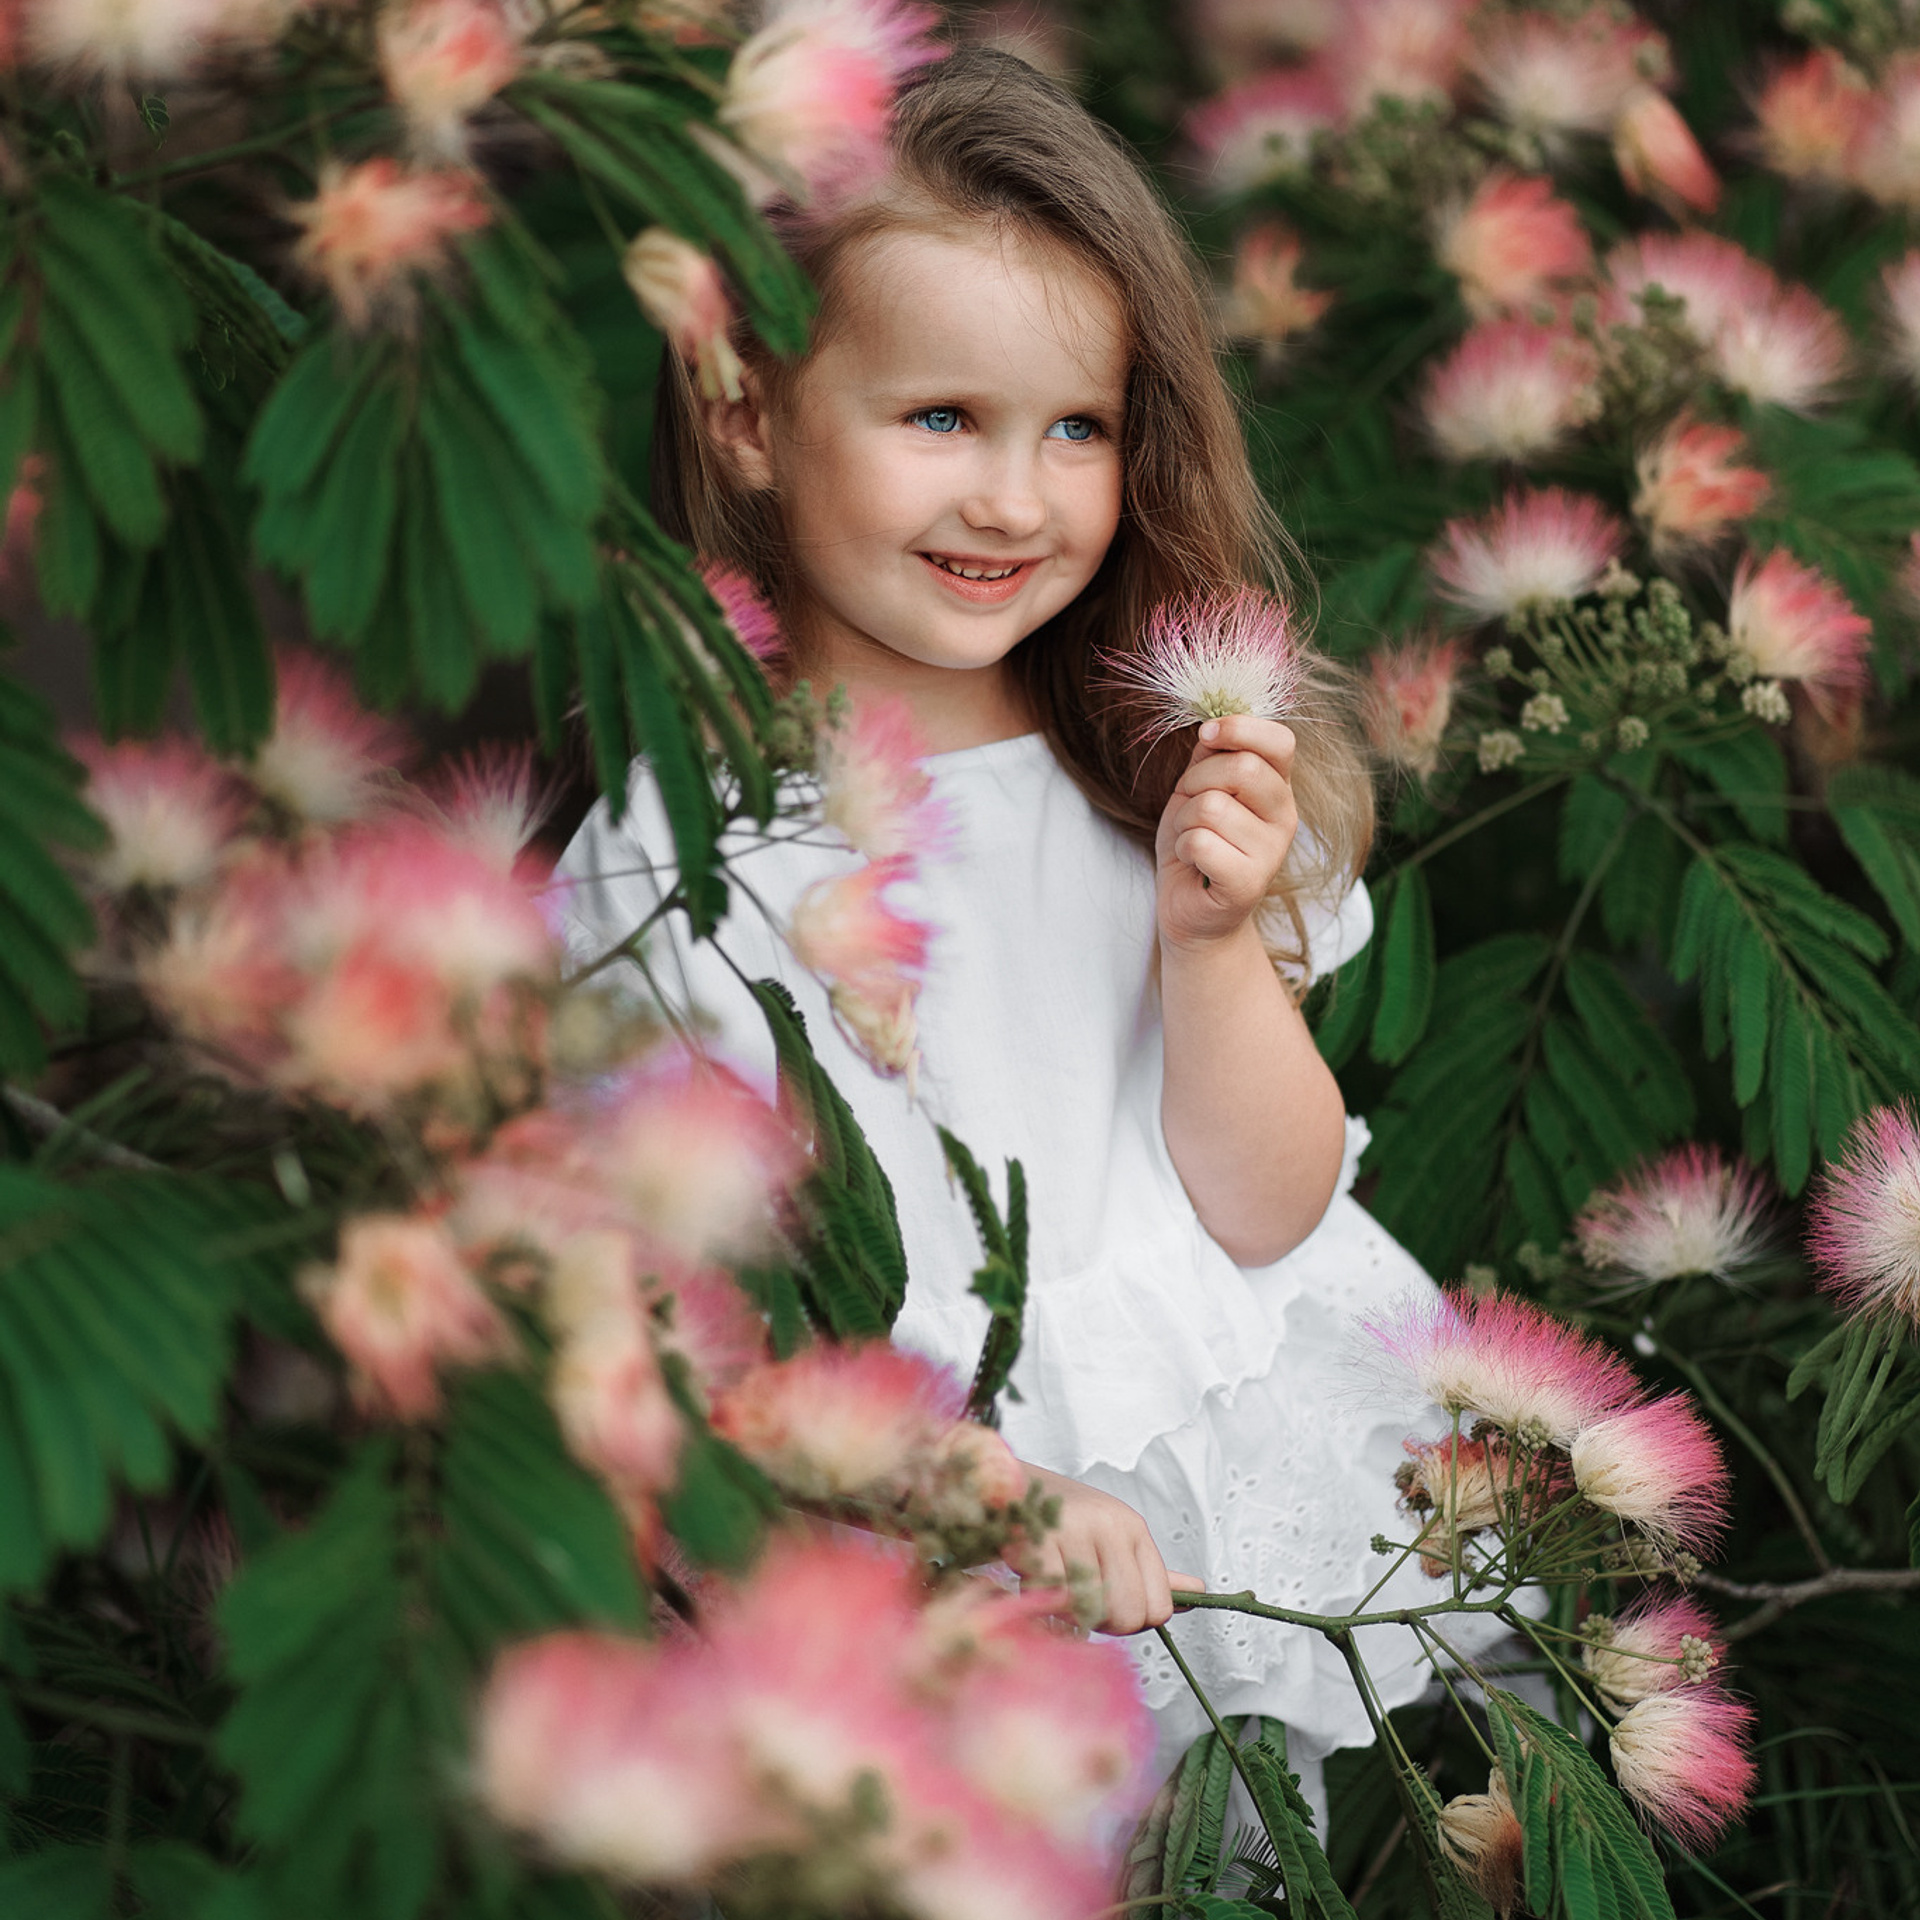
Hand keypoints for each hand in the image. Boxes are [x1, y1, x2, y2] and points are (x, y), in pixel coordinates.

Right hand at [1009, 1463, 1204, 1633]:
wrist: (1004, 1483)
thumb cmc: (1061, 1519)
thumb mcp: (1112, 1538)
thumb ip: (1151, 1571)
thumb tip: (1199, 1592)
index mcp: (1133, 1529)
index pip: (1160, 1607)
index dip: (1134, 1621)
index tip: (1109, 1608)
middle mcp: (1110, 1526)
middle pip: (1127, 1615)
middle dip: (1101, 1624)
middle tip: (1078, 1603)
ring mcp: (1076, 1530)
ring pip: (1090, 1612)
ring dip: (1067, 1614)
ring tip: (1054, 1588)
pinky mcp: (1038, 1539)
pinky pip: (1052, 1599)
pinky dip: (1040, 1603)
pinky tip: (1033, 1582)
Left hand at [1154, 714, 1298, 952]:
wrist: (1190, 909)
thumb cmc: (1197, 842)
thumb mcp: (1198, 788)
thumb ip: (1211, 754)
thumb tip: (1213, 721)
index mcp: (1278, 787)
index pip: (1281, 741)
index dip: (1239, 728)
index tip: (1207, 735)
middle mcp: (1285, 817)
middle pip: (1242, 768)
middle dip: (1197, 780)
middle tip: (1191, 805)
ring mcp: (1272, 852)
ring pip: (1212, 807)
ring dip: (1185, 821)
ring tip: (1193, 839)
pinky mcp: (1249, 883)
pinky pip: (1201, 842)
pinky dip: (1184, 848)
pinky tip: (1194, 862)